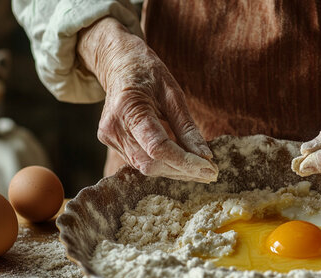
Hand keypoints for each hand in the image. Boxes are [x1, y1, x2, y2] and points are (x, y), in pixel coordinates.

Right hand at [78, 18, 217, 181]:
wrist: (119, 64)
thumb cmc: (148, 73)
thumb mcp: (173, 93)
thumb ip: (187, 127)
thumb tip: (205, 156)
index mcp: (129, 108)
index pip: (158, 147)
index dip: (185, 162)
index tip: (210, 169)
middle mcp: (114, 127)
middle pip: (152, 162)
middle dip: (183, 170)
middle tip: (211, 171)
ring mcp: (109, 137)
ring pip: (146, 167)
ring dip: (175, 171)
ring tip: (199, 168)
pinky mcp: (111, 142)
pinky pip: (140, 162)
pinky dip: (163, 164)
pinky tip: (180, 161)